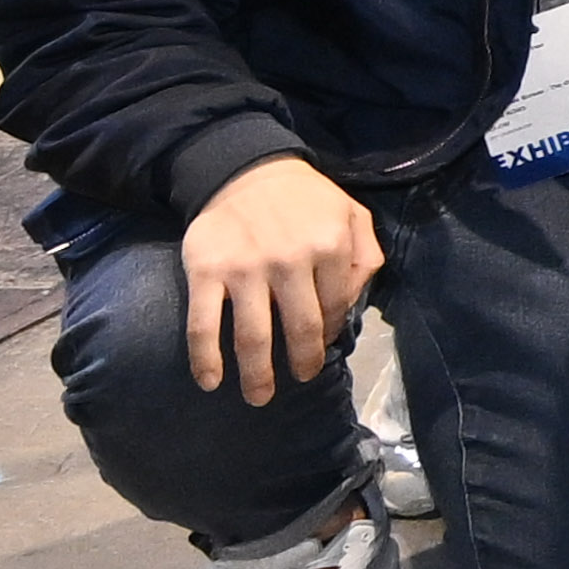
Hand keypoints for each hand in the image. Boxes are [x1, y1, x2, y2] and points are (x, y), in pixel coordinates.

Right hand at [180, 155, 380, 397]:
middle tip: (299, 380)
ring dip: (256, 374)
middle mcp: (290, 261)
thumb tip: (355, 304)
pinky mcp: (206, 272)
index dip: (330, 334)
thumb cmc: (305, 201)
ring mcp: (245, 269)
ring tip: (259, 397)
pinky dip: (205, 358)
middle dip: (301, 364)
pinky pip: (203, 324)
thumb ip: (365, 256)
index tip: (321, 347)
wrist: (245, 171)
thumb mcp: (352, 215)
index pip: (335, 308)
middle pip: (299, 330)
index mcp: (330, 246)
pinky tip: (210, 382)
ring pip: (253, 336)